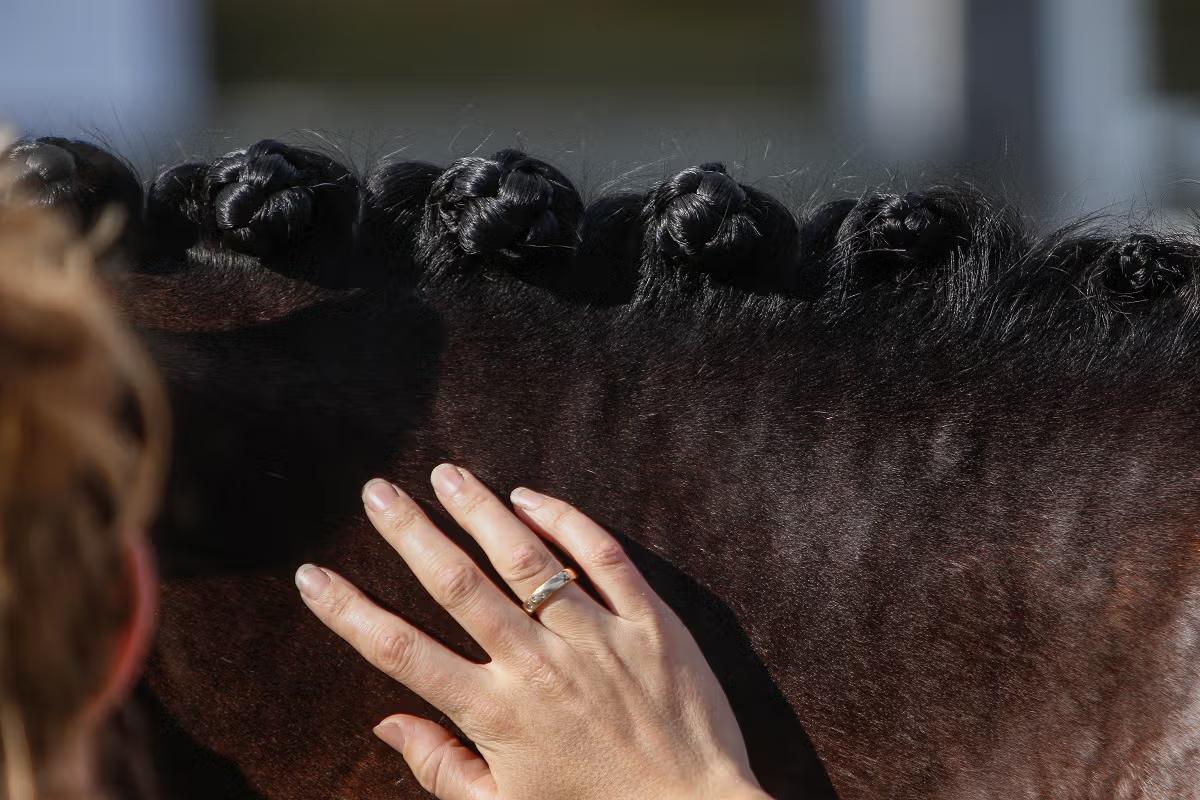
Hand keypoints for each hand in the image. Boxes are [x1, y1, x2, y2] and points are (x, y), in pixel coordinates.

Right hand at [295, 464, 770, 799]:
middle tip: (377, 491)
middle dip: (409, 533)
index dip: (350, 612)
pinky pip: (602, 557)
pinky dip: (564, 521)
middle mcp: (538, 668)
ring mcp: (596, 640)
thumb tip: (384, 724)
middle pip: (458, 585)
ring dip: (478, 511)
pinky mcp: (649, 623)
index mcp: (497, 715)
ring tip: (444, 473)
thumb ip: (441, 769)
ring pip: (525, 558)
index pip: (403, 653)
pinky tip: (529, 496)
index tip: (313, 575)